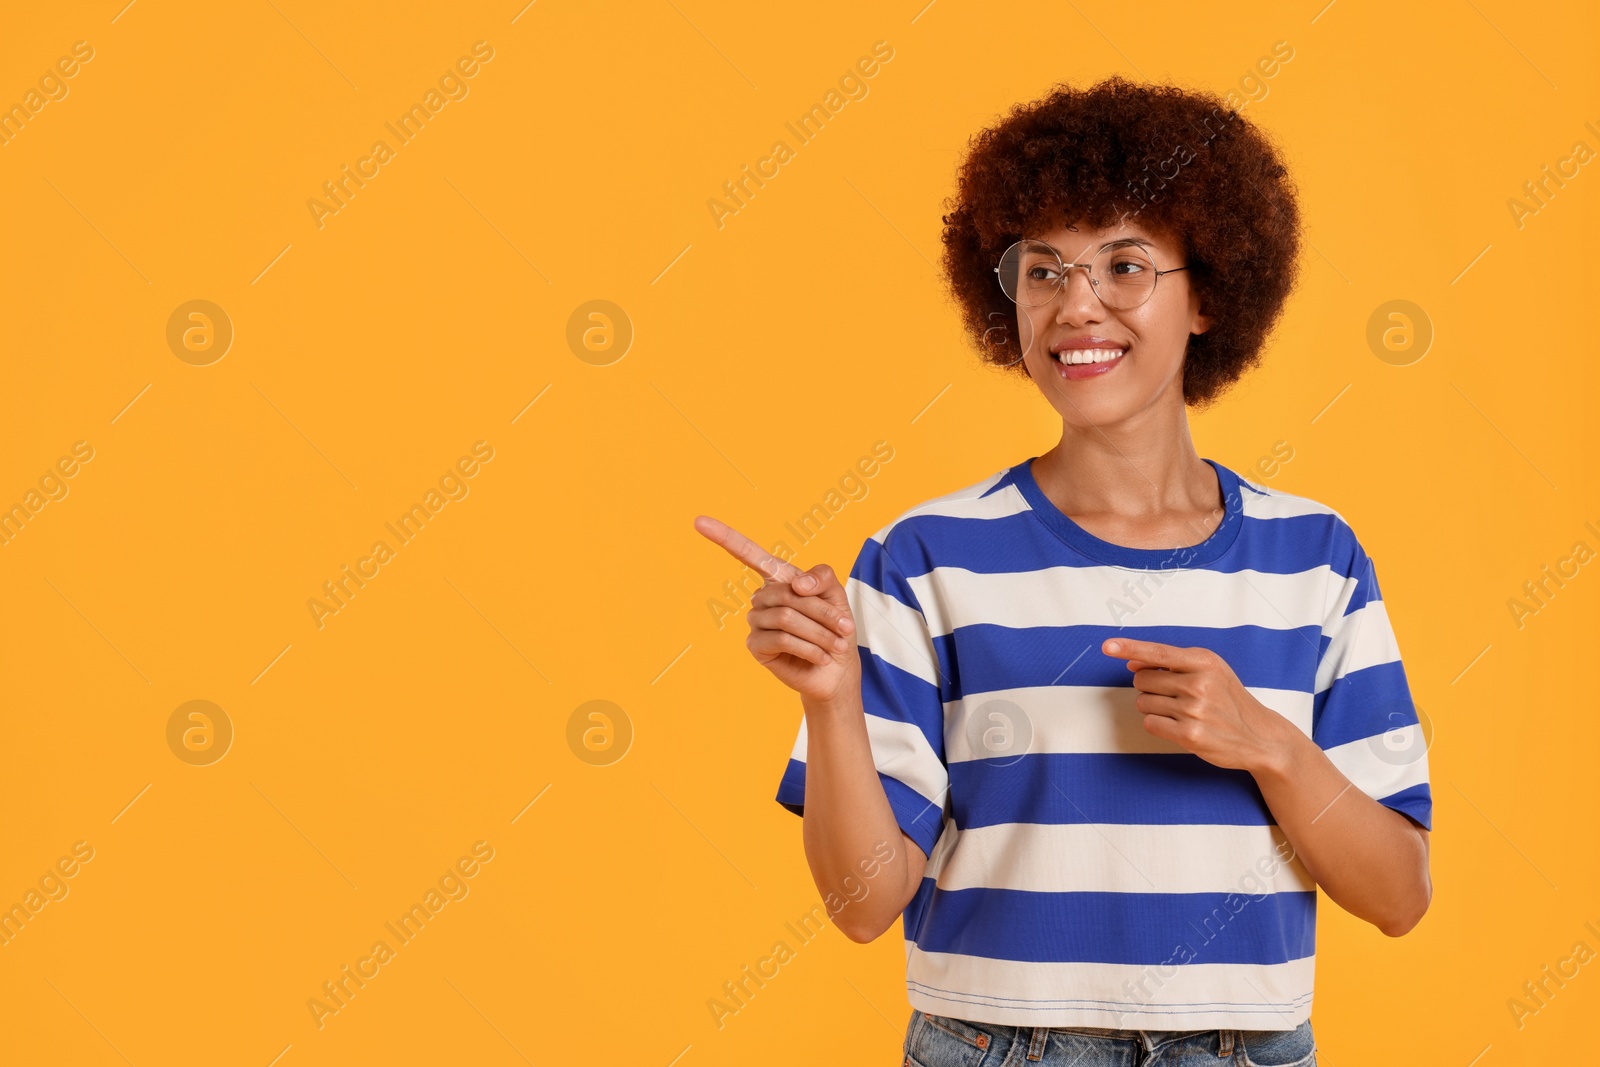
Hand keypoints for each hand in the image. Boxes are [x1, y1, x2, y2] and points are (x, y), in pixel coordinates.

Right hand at [693, 515, 859, 702]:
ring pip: (786, 618)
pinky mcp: (755, 646)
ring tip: (836, 646)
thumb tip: (796, 584)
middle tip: (845, 629)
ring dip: (819, 633)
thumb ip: (821, 577)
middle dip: (823, 612)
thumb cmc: (835, 629)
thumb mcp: (836, 595)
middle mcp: (761, 597)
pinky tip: (821, 657)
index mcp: (778, 579)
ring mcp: (756, 621)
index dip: (724, 537)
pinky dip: (808, 648)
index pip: (748, 554)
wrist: (837, 670)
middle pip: (788, 594)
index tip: (699, 521)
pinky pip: (781, 639)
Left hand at [1101, 637, 1293, 773]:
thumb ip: (1172, 664)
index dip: (1129, 648)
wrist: (1259, 736)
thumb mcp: (1210, 671)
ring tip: (1182, 712)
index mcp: (1204, 661)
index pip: (1157, 653)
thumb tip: (1131, 662)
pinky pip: (1150, 724)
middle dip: (1149, 688)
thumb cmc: (1228, 700)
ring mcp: (1194, 710)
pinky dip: (1158, 725)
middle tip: (1175, 695)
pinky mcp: (1190, 735)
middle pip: (1141, 680)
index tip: (1107, 646)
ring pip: (1143, 703)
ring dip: (1154, 708)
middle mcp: (1199, 683)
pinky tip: (1179, 726)